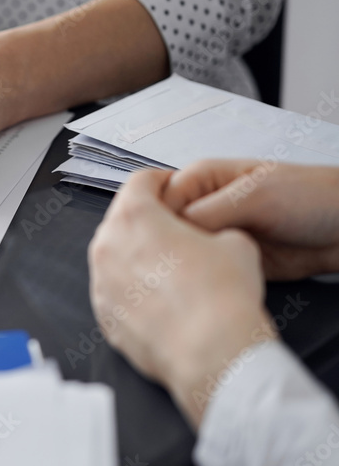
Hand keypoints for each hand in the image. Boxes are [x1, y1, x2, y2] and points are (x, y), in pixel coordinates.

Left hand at [88, 170, 274, 427]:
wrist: (213, 353)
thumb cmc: (221, 298)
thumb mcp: (235, 243)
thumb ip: (213, 228)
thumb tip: (212, 237)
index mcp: (134, 217)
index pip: (140, 181)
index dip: (161, 181)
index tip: (170, 188)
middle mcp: (107, 247)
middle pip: (122, 219)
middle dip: (146, 221)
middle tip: (175, 231)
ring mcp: (101, 284)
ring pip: (115, 257)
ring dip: (137, 257)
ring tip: (172, 271)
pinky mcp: (104, 316)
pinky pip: (116, 292)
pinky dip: (133, 290)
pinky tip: (163, 301)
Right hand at [164, 160, 338, 279]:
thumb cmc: (312, 198)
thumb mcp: (256, 197)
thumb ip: (209, 211)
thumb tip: (169, 231)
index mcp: (201, 179)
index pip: (156, 200)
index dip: (154, 224)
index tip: (159, 247)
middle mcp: (201, 205)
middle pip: (162, 229)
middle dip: (165, 249)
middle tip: (175, 268)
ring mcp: (212, 233)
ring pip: (178, 253)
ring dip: (182, 267)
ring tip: (191, 280)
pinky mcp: (224, 259)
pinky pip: (199, 271)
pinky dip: (198, 280)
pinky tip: (203, 286)